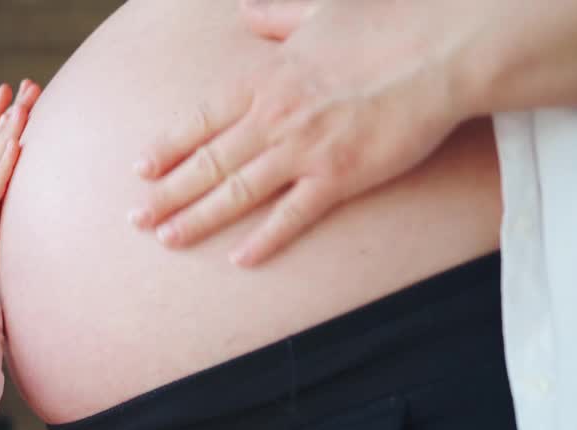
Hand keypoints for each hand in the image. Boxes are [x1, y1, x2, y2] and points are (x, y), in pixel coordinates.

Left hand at [130, 0, 470, 265]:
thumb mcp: (319, 11)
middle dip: (166, 194)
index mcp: (264, 78)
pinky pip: (293, 216)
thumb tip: (247, 10)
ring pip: (237, 192)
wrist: (441, 48)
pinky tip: (238, 259)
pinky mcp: (340, 177)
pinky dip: (264, 240)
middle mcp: (273, 117)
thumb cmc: (385, 23)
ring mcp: (304, 150)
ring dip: (197, 219)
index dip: (167, 148)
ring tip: (167, 238)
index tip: (139, 170)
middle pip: (207, 163)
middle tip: (135, 220)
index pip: (200, 119)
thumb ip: (277, 18)